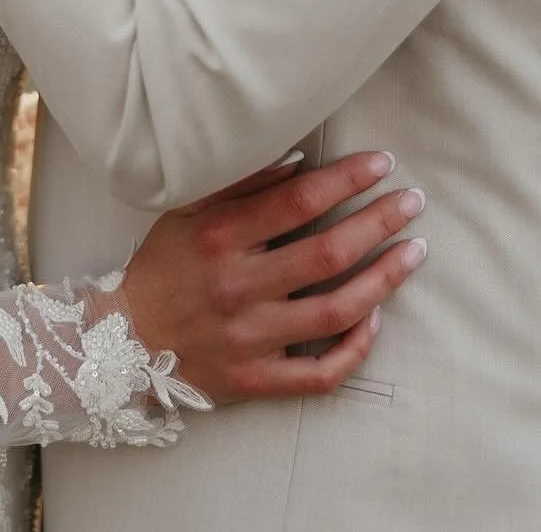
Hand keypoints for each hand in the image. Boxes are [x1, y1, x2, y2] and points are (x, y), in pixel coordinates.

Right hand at [120, 149, 425, 402]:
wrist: (126, 342)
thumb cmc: (164, 266)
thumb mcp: (186, 210)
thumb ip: (239, 183)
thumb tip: (300, 160)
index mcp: (219, 238)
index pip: (298, 201)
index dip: (347, 179)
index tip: (382, 164)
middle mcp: (239, 287)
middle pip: (328, 252)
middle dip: (380, 221)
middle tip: (412, 202)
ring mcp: (252, 338)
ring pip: (337, 310)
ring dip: (385, 279)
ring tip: (414, 252)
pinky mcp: (258, 380)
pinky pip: (322, 371)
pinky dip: (356, 348)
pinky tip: (377, 320)